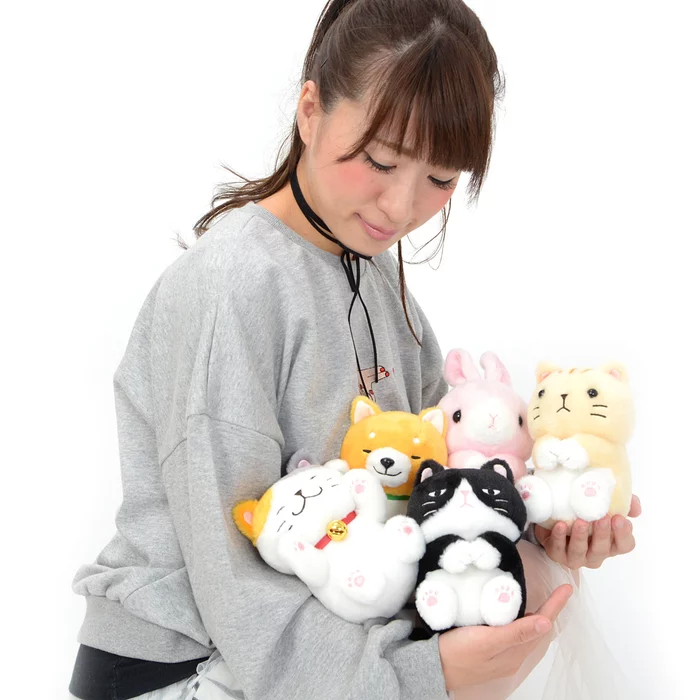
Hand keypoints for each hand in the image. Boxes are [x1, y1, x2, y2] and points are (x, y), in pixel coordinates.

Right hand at [438, 584, 572, 690]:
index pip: (543, 624)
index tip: (567, 588)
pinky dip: (519, 621)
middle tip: (557, 591)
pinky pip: (512, 634)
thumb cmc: (457, 653)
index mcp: (515, 651)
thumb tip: (546, 623)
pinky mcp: (490, 652)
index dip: (555, 605)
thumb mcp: (486, 640)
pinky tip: (512, 613)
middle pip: (537, 628)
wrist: (433, 669)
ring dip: (535, 615)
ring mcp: (502, 655)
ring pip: (525, 631)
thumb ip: (515, 633)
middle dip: (549, 610)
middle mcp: (513, 655)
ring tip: (541, 598)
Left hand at [533, 495, 640, 569]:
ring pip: (580, 552)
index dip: (623, 534)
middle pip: (602, 550)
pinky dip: (559, 537)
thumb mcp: (604, 504)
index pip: (625, 545)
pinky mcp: (556, 554)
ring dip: (581, 537)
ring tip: (580, 522)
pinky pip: (557, 549)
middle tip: (601, 518)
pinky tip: (561, 526)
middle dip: (603, 534)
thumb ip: (623, 503)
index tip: (619, 518)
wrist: (555, 515)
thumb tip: (636, 508)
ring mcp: (576, 556)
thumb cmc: (584, 511)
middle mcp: (595, 553)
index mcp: (611, 543)